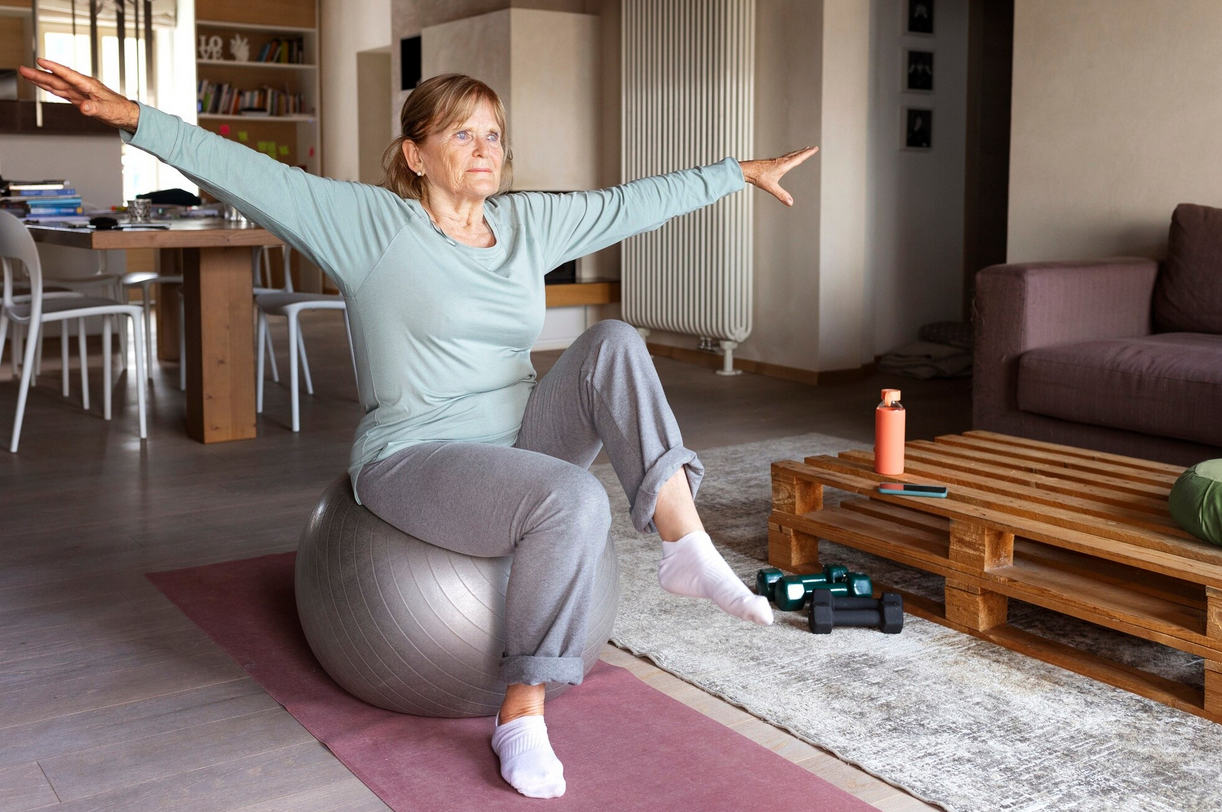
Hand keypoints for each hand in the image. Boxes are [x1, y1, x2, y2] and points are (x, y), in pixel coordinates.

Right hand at [18, 58, 139, 132]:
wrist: (127, 114)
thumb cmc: (120, 111)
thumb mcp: (108, 111)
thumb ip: (96, 109)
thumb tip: (84, 108)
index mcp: (89, 86)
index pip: (68, 75)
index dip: (54, 68)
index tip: (41, 61)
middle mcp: (82, 86)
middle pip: (57, 79)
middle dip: (40, 74)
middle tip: (23, 69)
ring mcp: (80, 92)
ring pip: (57, 84)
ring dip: (41, 80)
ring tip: (26, 74)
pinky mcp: (79, 98)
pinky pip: (61, 91)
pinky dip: (50, 88)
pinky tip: (41, 84)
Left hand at [739, 146, 818, 206]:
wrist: (746, 170)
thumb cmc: (758, 177)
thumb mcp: (771, 187)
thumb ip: (781, 195)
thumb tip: (790, 203)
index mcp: (784, 165)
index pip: (799, 158)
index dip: (808, 153)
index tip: (815, 148)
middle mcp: (781, 161)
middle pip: (795, 154)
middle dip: (804, 151)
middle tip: (811, 147)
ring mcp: (775, 161)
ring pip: (789, 155)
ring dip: (797, 153)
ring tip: (801, 151)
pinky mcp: (770, 162)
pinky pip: (783, 157)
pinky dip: (789, 156)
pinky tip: (786, 159)